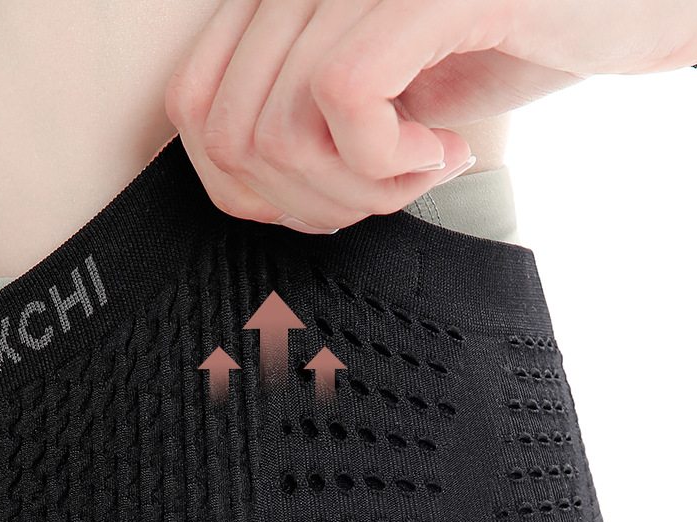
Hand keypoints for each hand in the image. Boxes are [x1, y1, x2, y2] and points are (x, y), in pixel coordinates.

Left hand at [164, 0, 696, 231]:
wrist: (628, 13)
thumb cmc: (510, 46)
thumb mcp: (386, 98)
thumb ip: (300, 125)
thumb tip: (240, 193)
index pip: (194, 107)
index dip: (244, 188)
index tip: (325, 202)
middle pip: (231, 133)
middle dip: (306, 202)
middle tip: (384, 195)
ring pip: (281, 126)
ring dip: (355, 188)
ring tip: (421, 172)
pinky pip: (343, 96)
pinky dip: (387, 161)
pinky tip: (443, 156)